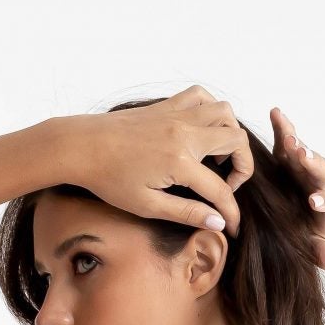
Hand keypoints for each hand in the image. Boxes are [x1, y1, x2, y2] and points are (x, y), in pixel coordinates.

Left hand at [67, 87, 254, 235]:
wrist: (82, 146)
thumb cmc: (110, 180)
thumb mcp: (148, 206)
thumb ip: (186, 213)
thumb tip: (218, 222)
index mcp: (180, 161)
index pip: (220, 191)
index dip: (231, 213)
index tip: (231, 228)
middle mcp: (184, 132)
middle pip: (236, 140)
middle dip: (242, 167)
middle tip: (226, 186)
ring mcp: (177, 113)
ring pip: (226, 112)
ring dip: (230, 135)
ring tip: (215, 159)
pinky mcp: (167, 105)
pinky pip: (202, 96)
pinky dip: (211, 111)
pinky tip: (203, 131)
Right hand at [270, 105, 324, 270]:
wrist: (296, 226)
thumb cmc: (308, 240)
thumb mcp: (315, 250)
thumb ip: (321, 253)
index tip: (314, 202)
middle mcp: (321, 184)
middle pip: (321, 171)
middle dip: (312, 163)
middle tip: (303, 156)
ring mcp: (305, 170)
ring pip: (304, 155)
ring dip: (296, 144)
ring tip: (288, 137)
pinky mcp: (290, 160)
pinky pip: (286, 141)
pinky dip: (282, 127)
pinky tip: (275, 113)